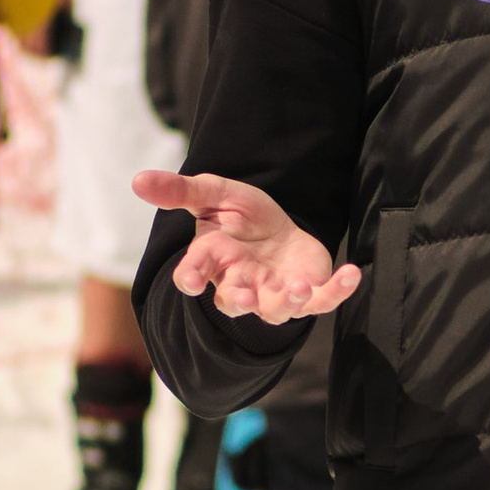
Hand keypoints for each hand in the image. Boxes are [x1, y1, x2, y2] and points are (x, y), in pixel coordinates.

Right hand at [133, 167, 361, 321]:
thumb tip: (137, 180)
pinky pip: (324, 299)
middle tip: (242, 296)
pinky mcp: (309, 292)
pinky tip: (352, 273)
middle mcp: (243, 283)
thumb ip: (180, 191)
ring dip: (288, 299)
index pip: (196, 273)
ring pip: (276, 308)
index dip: (192, 278)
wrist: (278, 228)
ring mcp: (276, 291)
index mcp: (215, 260)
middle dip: (238, 299)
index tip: (191, 281)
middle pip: (235, 301)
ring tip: (298, 286)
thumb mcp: (213, 195)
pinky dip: (339, 290)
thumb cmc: (241, 217)